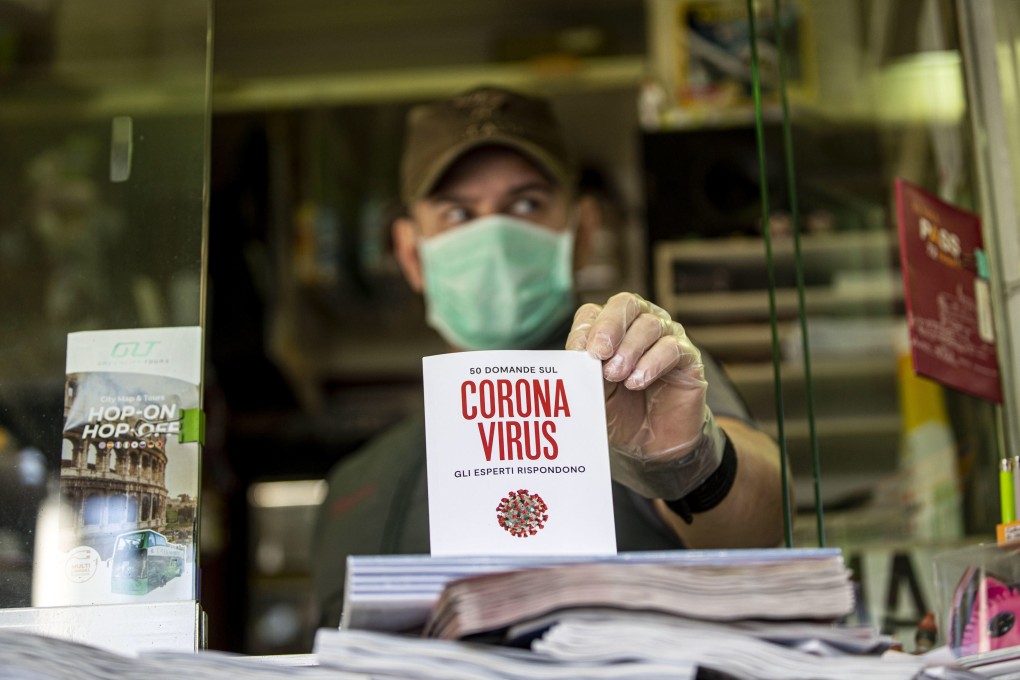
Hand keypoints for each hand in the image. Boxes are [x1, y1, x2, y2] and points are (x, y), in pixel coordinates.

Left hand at [566, 292, 721, 498]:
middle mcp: (640, 324)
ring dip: (629, 349)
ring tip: (616, 375)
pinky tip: (637, 382)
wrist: (654, 444)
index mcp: (611, 329)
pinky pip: (673, 348)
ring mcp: (667, 337)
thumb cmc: (621, 411)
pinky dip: (652, 363)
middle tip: (598, 352)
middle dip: (608, 326)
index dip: (585, 328)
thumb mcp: (594, 394)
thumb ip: (585, 374)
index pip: (594, 312)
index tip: (577, 353)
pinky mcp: (688, 357)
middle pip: (625, 304)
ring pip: (649, 324)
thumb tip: (576, 357)